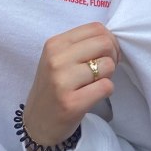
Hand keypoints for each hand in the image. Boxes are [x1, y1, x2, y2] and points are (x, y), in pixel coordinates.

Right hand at [22, 22, 118, 150]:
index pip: (96, 28)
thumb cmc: (54, 87)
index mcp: (54, 44)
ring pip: (108, 65)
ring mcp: (62, 82)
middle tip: (105, 69)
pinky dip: (106, 91)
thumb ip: (81, 46)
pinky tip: (93, 95)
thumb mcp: (58, 59)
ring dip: (108, 75)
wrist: (38, 122)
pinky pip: (106, 87)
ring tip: (95, 83)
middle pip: (105, 44)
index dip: (109, 39)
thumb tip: (112, 39)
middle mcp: (56, 60)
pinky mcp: (72, 103)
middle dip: (113, 56)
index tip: (106, 53)